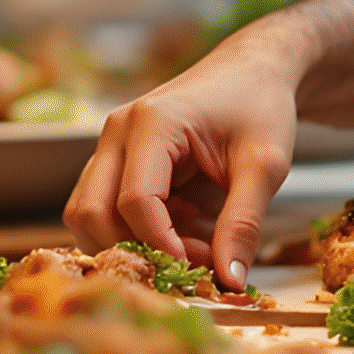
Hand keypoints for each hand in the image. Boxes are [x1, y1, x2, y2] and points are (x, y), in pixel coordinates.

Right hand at [64, 24, 308, 290]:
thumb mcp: (265, 165)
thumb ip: (244, 223)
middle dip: (137, 249)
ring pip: (88, 214)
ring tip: (190, 241)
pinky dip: (135, 231)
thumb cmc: (260, 106)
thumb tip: (229, 282)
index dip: (163, 245)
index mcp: (151, 122)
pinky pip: (104, 208)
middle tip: (195, 259)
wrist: (254, 71)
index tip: (201, 270)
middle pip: (91, 212)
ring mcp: (111, 144)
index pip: (134, 202)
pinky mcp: (116, 159)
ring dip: (131, 243)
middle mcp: (118, 131)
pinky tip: (182, 223)